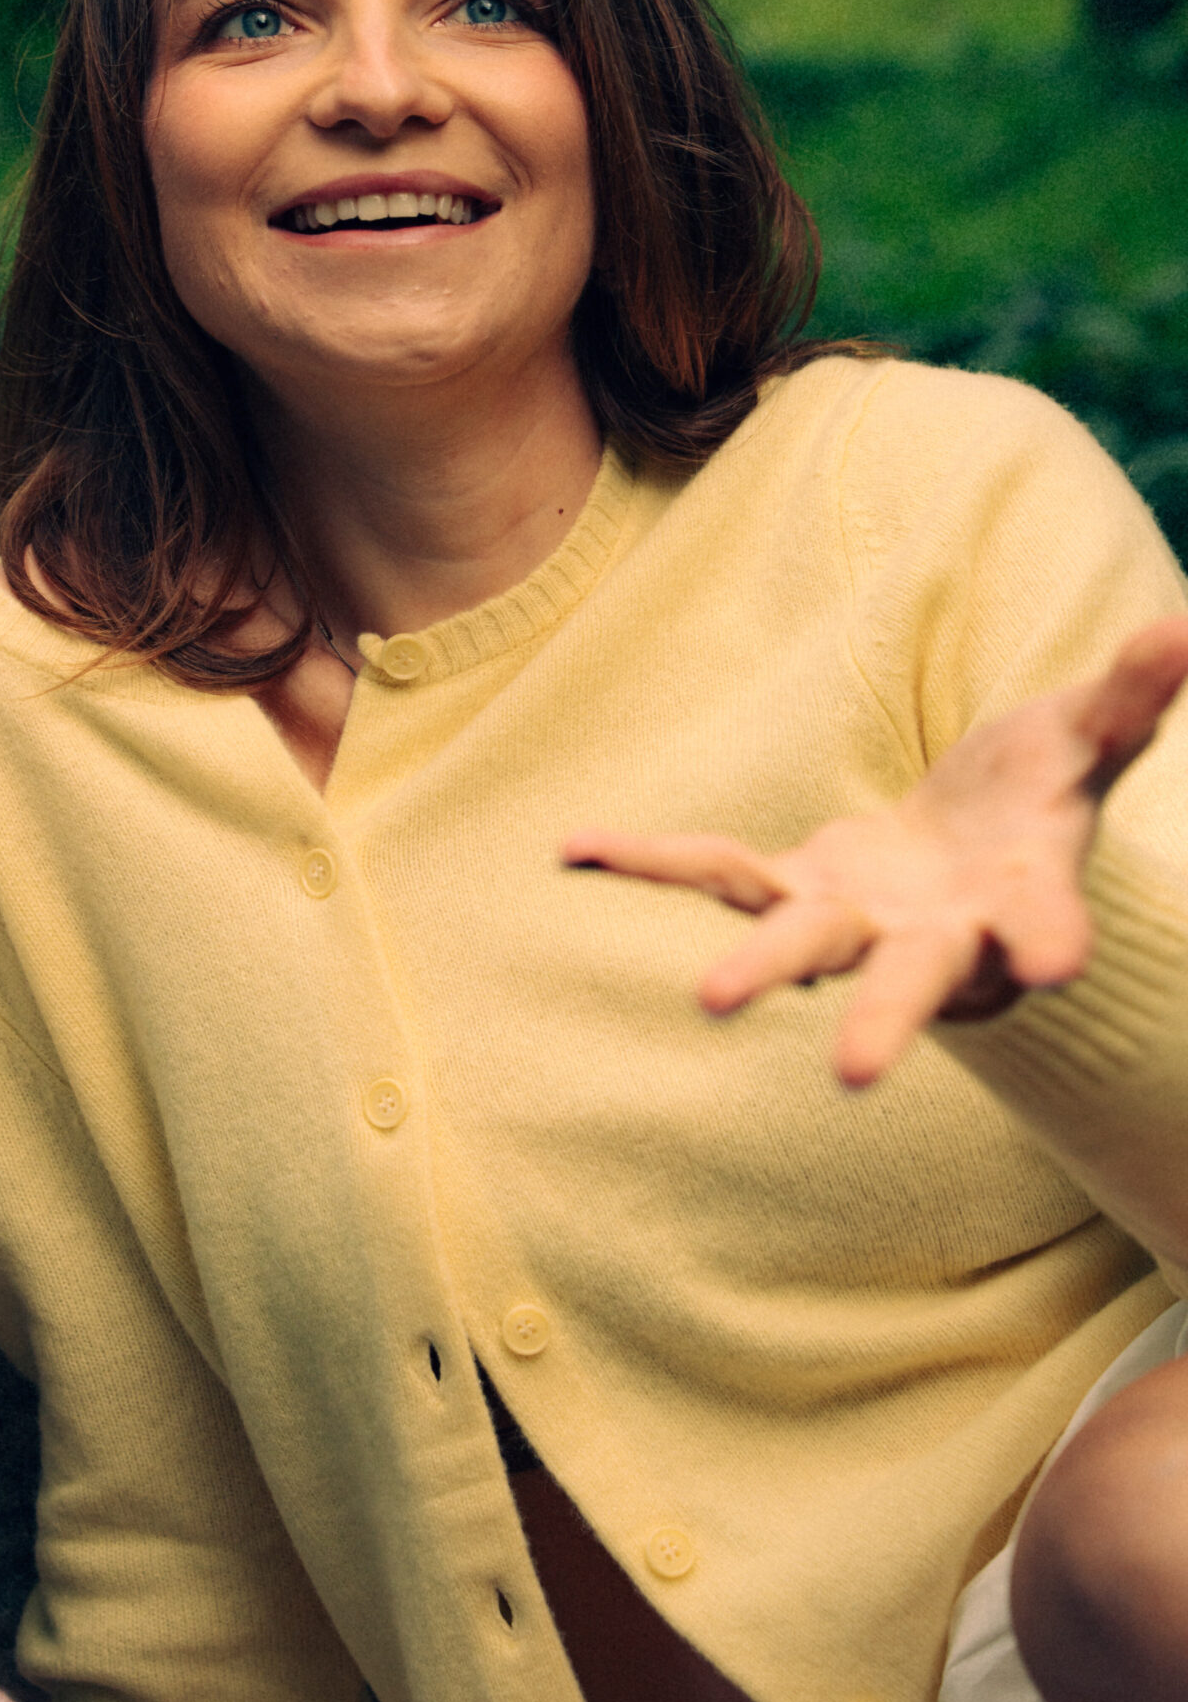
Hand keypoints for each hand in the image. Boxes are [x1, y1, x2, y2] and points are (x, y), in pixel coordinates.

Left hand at [564, 620, 1187, 1088]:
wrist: (970, 848)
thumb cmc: (1038, 796)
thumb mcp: (1086, 740)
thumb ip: (1129, 697)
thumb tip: (1184, 627)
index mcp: (1021, 903)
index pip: (1042, 924)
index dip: (1049, 938)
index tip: (1057, 964)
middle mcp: (936, 937)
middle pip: (913, 980)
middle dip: (887, 1020)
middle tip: (853, 1073)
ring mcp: (857, 922)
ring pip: (807, 945)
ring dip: (761, 968)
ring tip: (711, 999)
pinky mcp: (794, 890)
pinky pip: (717, 871)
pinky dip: (653, 860)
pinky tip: (575, 846)